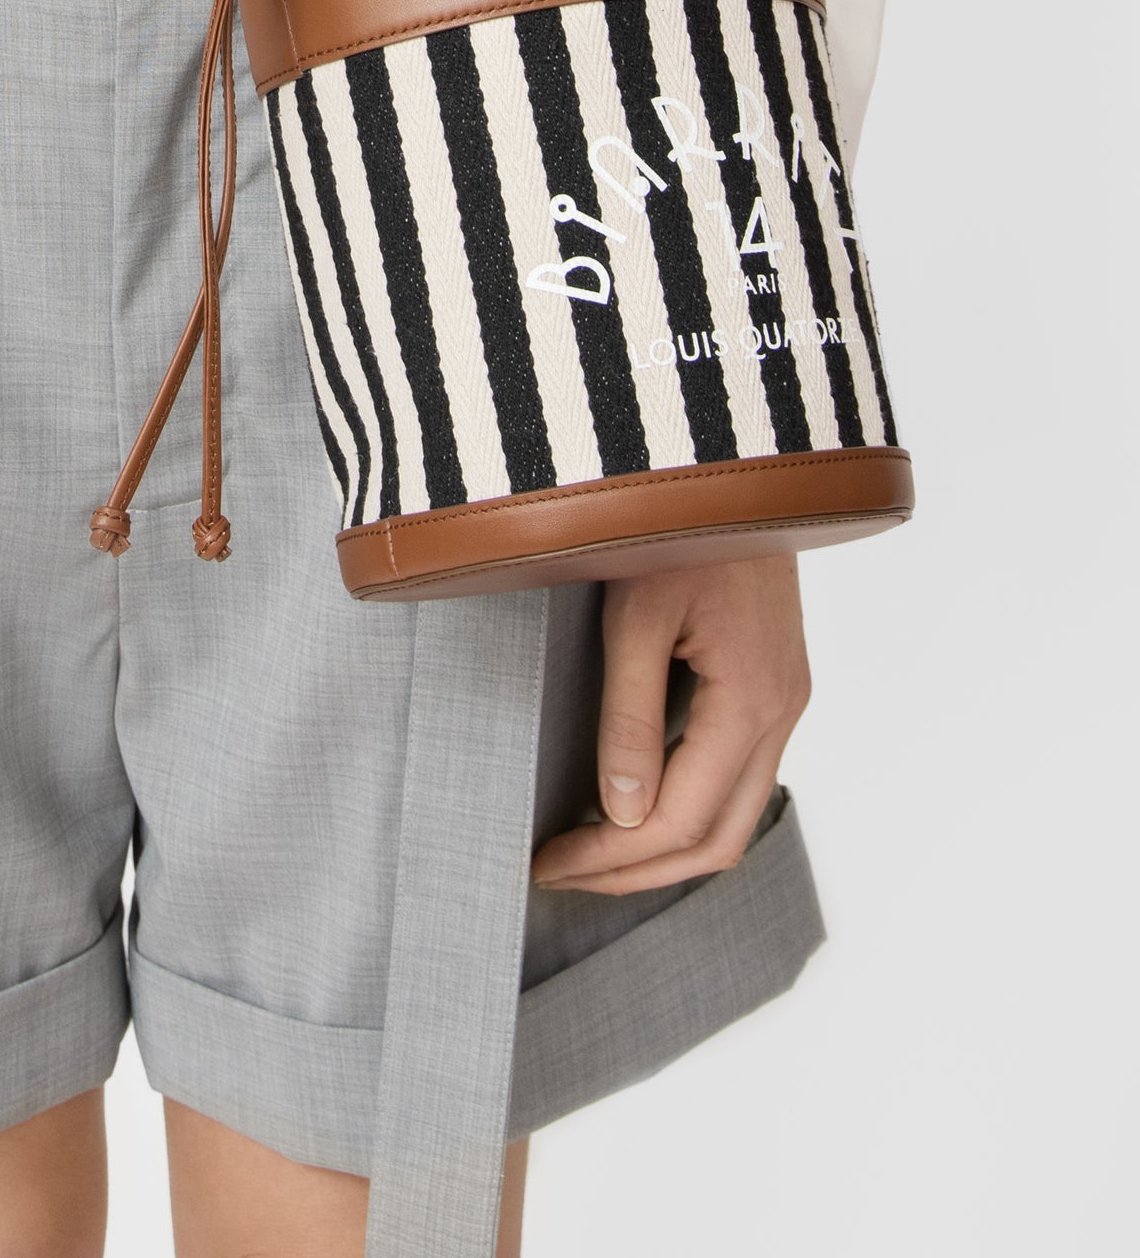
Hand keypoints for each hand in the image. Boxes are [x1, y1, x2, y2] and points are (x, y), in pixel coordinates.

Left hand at [530, 554, 808, 896]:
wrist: (734, 461)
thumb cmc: (681, 523)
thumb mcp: (636, 614)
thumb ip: (631, 715)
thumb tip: (624, 812)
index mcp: (751, 699)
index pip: (681, 820)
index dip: (612, 856)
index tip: (549, 861)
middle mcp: (781, 710)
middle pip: (716, 838)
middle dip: (634, 871)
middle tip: (560, 874)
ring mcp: (785, 700)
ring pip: (735, 816)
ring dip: (664, 849)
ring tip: (591, 856)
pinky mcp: (775, 686)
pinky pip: (740, 777)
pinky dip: (691, 810)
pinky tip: (639, 806)